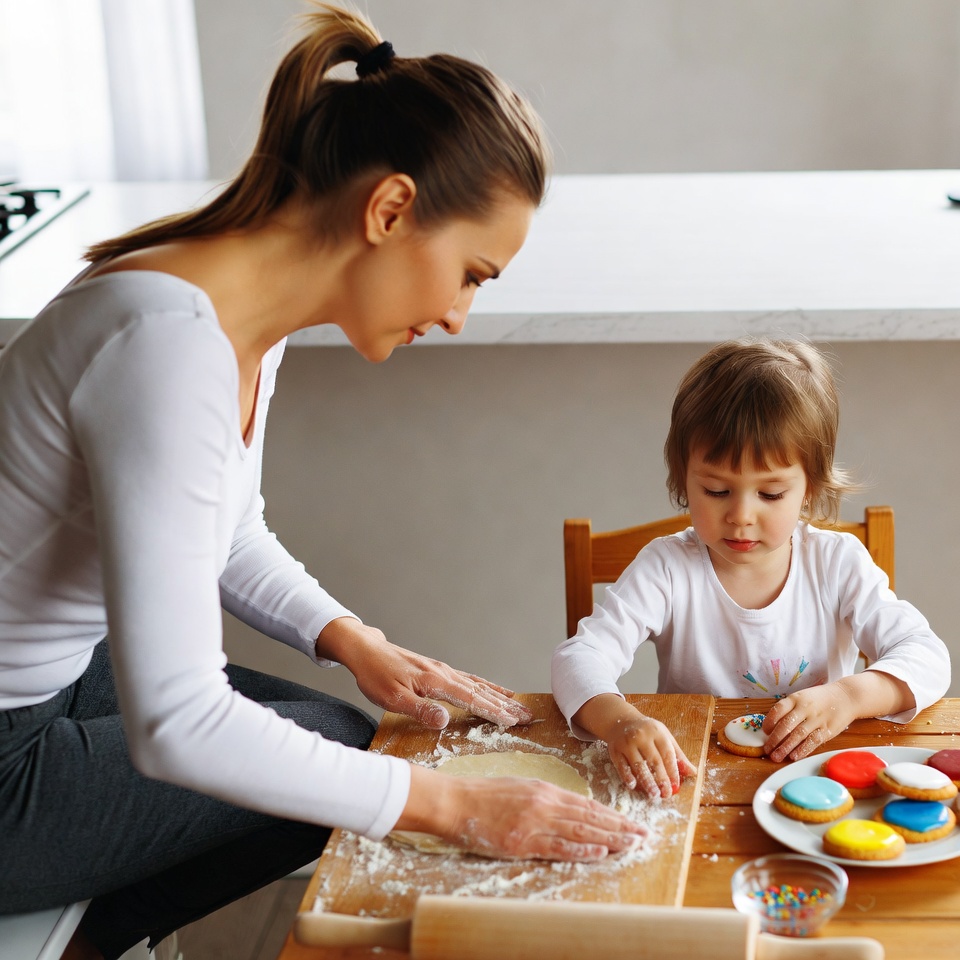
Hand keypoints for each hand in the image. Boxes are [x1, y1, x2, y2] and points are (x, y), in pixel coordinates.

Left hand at [317, 618, 531, 727]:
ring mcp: (442, 670)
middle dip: (506, 705)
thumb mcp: (392, 698)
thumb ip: (419, 710)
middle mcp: (444, 673)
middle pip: (481, 690)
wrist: (365, 651)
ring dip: (499, 696)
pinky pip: (468, 679)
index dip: (494, 711)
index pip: (471, 698)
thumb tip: (444, 721)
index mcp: (436, 681)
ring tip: (519, 705)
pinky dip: (485, 686)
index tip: (515, 721)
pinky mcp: (437, 671)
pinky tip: (491, 690)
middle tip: (529, 716)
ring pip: (477, 684)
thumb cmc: (375, 675)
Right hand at [398, 765, 647, 861]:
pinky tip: (599, 852)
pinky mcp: (523, 841)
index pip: (586, 805)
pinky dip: (581, 850)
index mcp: (544, 790)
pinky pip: (558, 848)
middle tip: (643, 835)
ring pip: (581, 832)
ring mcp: (535, 823)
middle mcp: (545, 804)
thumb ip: (543, 798)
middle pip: (590, 818)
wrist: (455, 801)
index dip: (611, 815)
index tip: (630, 822)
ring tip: (631, 844)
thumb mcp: (518, 787)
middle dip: (620, 827)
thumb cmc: (482, 795)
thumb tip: (567, 808)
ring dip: (609, 839)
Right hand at [572, 695, 696, 799]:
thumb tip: (693, 772)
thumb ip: (677, 755)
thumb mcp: (664, 737)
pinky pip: (621, 765)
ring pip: (638, 764)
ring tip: (654, 794)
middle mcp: (641, 736)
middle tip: (666, 794)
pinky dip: (627, 776)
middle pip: (653, 760)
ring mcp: (626, 743)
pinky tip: (633, 786)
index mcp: (657, 732)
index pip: (667, 754)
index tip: (676, 786)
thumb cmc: (647, 732)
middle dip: (661, 779)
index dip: (673, 771)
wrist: (620, 722)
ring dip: (646, 781)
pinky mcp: (615, 750)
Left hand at [762, 683, 857, 761]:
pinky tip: (794, 757)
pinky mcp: (828, 729)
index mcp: (796, 698)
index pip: (778, 709)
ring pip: (798, 735)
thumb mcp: (803, 697)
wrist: (846, 697)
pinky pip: (813, 741)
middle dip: (774, 739)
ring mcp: (817, 719)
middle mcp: (805, 708)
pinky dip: (802, 750)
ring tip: (776, 757)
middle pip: (786, 725)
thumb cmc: (820, 698)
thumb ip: (790, 709)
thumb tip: (773, 726)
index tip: (765, 732)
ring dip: (785, 747)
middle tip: (767, 750)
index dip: (769, 721)